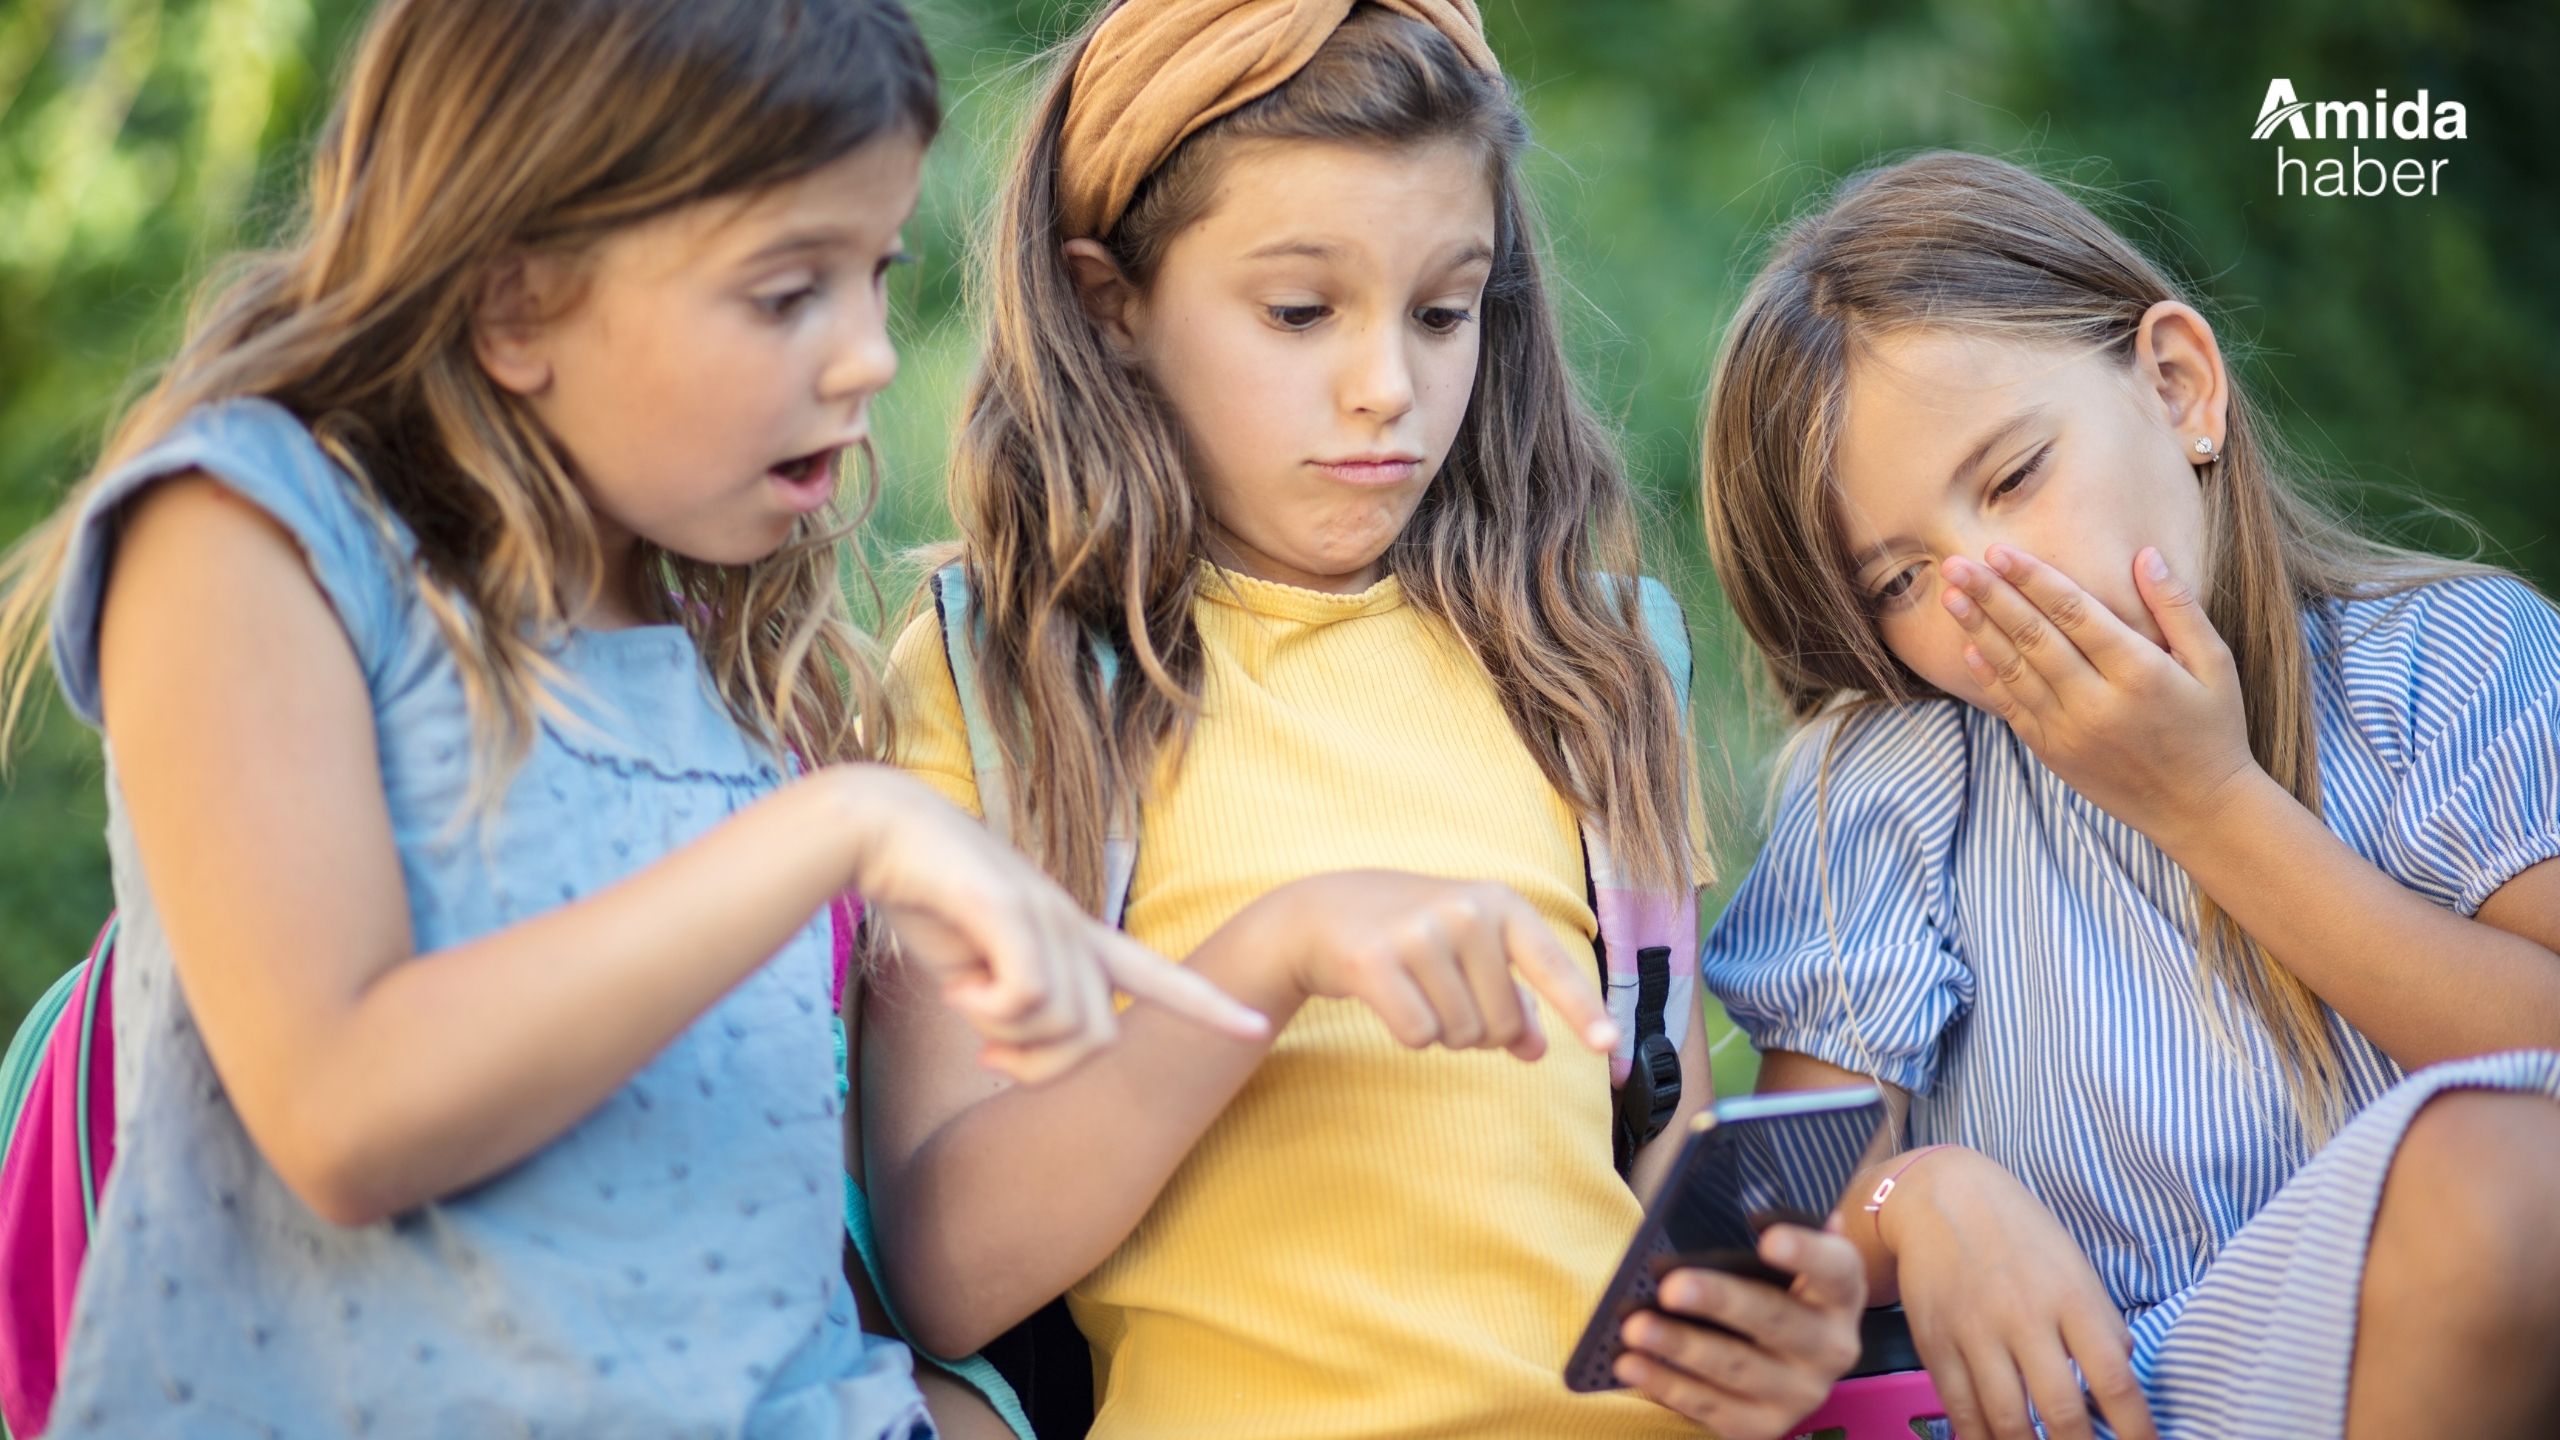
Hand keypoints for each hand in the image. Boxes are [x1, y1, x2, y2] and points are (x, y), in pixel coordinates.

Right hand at [832, 766, 1267, 1083]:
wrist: (881, 832)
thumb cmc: (924, 898)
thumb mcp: (976, 970)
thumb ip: (1010, 1006)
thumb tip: (1015, 1051)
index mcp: (1072, 934)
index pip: (1154, 974)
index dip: (1205, 1005)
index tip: (1256, 1027)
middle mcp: (1072, 925)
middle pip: (1099, 1037)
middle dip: (1043, 1068)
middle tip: (988, 1057)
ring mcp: (1046, 914)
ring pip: (1066, 1024)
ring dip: (1008, 1037)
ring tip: (964, 1003)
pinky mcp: (1011, 909)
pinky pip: (1028, 1000)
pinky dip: (988, 1014)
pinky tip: (953, 993)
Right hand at [1261, 871, 1618, 1058]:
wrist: (1323, 912)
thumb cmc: (1412, 933)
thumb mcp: (1470, 951)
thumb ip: (1512, 997)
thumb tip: (1535, 1050)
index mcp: (1502, 904)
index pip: (1553, 966)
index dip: (1583, 1011)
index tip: (1608, 1046)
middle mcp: (1465, 912)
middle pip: (1501, 1022)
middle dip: (1477, 1030)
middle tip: (1443, 996)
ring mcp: (1419, 933)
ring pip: (1459, 1034)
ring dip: (1440, 1032)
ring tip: (1414, 990)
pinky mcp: (1374, 960)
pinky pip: (1417, 1035)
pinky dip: (1408, 1034)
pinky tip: (1388, 999)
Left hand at [1616, 1220, 1867, 1438]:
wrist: (1794, 1358)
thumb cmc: (1774, 1289)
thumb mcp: (1782, 1263)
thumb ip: (1768, 1239)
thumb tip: (1753, 1215)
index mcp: (1840, 1293)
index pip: (1834, 1267)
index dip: (1804, 1251)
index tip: (1766, 1237)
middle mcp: (1832, 1347)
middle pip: (1775, 1319)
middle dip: (1719, 1301)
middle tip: (1670, 1287)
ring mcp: (1801, 1393)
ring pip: (1736, 1368)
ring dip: (1680, 1348)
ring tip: (1633, 1328)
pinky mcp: (1766, 1426)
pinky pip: (1711, 1406)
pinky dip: (1666, 1385)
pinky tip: (1630, 1364)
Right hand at [1881, 1146, 2155, 1439]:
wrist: (1939, 1197)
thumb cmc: (2019, 1234)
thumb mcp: (2075, 1268)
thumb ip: (2101, 1327)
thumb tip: (2117, 1390)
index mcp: (2070, 1297)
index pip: (2114, 1379)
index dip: (2137, 1430)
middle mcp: (2022, 1317)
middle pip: (2060, 1411)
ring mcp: (1974, 1333)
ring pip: (2006, 1420)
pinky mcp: (1935, 1344)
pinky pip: (1961, 1409)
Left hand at [1940, 544, 2259, 844]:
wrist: (2198, 809)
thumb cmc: (2213, 728)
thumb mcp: (2214, 664)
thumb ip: (2178, 608)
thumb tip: (2146, 555)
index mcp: (2140, 673)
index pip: (2075, 613)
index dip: (2034, 579)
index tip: (2000, 551)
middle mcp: (2097, 703)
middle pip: (2034, 638)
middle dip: (1991, 596)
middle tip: (1955, 563)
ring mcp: (2070, 732)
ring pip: (2015, 671)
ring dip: (1979, 630)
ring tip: (1950, 596)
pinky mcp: (2053, 753)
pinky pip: (2012, 708)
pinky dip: (1989, 676)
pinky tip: (1969, 648)